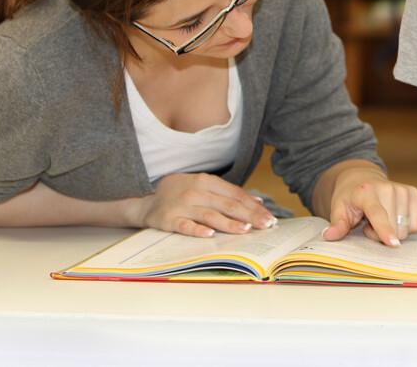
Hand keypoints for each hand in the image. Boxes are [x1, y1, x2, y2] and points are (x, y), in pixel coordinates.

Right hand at [134, 173, 277, 237]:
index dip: (253, 206)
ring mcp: (182, 205)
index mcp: (206, 181)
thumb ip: (228, 194)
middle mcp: (196, 191)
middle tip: (265, 225)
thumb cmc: (182, 195)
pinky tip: (210, 235)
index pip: (235, 194)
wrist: (148, 202)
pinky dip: (197, 230)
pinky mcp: (169, 219)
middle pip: (227, 204)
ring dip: (229, 223)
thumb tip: (257, 202)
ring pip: (210, 215)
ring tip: (245, 230)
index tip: (269, 217)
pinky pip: (185, 225)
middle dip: (249, 216)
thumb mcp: (204, 187)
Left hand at [323, 168, 416, 246]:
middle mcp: (387, 188)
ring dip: (393, 231)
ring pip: (406, 229)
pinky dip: (406, 227)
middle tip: (368, 225)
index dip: (384, 229)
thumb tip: (328, 236)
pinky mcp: (413, 193)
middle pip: (393, 228)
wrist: (361, 177)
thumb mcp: (338, 209)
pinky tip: (394, 218)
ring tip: (380, 220)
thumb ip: (337, 224)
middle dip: (381, 235)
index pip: (378, 213)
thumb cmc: (350, 197)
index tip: (393, 243)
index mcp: (366, 192)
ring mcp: (402, 190)